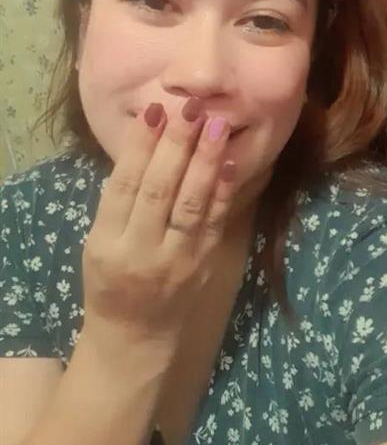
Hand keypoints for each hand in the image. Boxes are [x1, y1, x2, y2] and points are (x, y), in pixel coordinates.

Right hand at [79, 97, 236, 366]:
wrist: (135, 337)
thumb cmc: (110, 282)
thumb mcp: (97, 244)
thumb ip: (118, 203)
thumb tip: (147, 145)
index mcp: (107, 243)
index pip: (125, 186)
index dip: (140, 146)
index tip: (155, 110)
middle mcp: (142, 250)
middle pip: (161, 190)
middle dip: (177, 145)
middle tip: (192, 107)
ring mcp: (177, 259)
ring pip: (192, 204)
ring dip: (206, 161)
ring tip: (216, 124)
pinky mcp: (204, 264)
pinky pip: (215, 223)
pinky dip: (223, 191)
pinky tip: (230, 163)